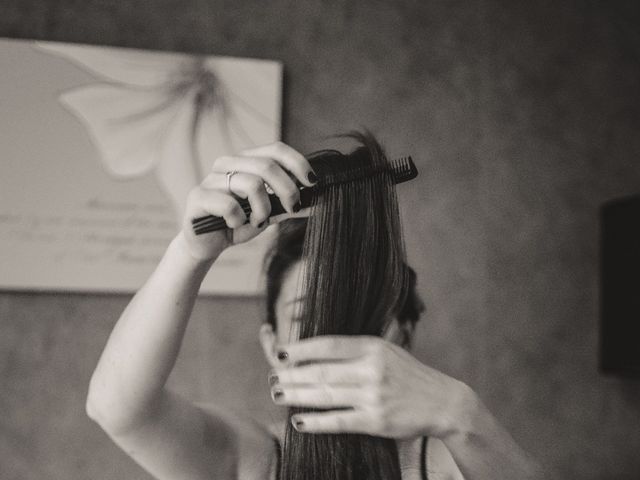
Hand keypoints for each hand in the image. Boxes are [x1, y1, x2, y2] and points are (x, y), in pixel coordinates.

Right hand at [178, 141, 316, 260]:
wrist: (207, 244)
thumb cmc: (238, 223)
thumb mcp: (269, 214)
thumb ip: (289, 206)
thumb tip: (319, 201)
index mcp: (245, 161)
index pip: (276, 149)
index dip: (297, 163)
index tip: (312, 183)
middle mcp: (226, 163)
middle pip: (267, 166)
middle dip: (287, 190)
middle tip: (292, 209)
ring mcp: (211, 179)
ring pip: (251, 184)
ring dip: (262, 210)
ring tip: (257, 221)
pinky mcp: (198, 197)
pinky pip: (229, 205)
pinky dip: (239, 220)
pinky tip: (234, 225)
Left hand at [269, 335, 474, 439]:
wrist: (442, 402)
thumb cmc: (409, 374)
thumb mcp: (386, 350)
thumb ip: (356, 348)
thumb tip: (316, 348)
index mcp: (373, 347)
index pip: (329, 345)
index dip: (301, 349)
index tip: (280, 352)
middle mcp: (372, 369)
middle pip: (321, 372)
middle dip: (292, 375)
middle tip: (273, 377)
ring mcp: (374, 396)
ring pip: (325, 396)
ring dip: (297, 396)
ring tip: (277, 395)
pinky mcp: (376, 421)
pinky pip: (338, 421)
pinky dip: (316, 422)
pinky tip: (299, 422)